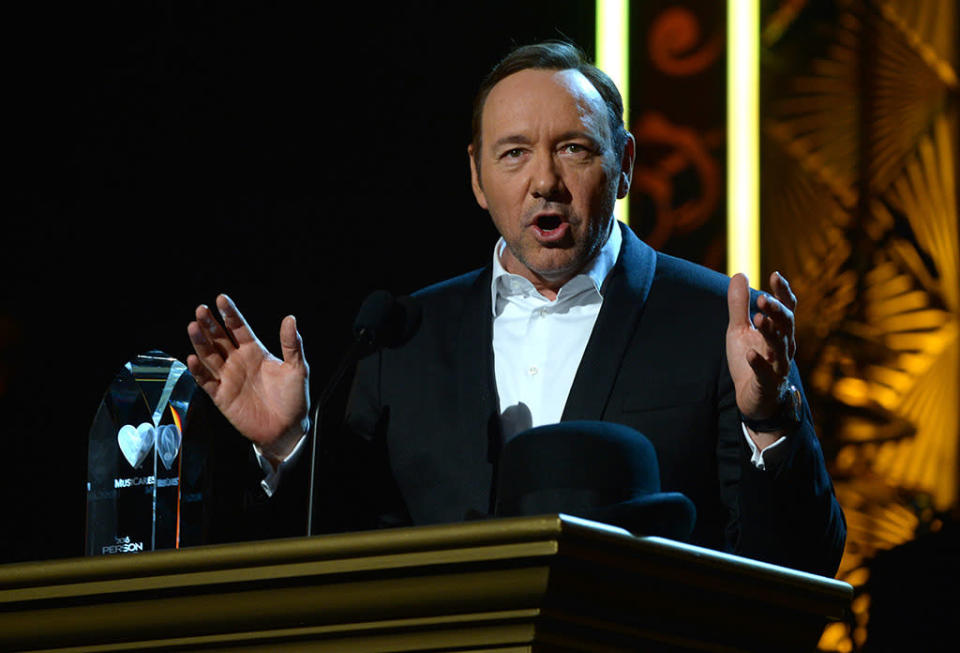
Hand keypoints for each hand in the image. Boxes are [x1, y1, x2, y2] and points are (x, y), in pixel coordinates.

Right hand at [186, 294, 309, 464]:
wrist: (288, 429)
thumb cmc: (294, 398)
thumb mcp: (297, 368)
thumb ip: (291, 344)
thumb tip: (290, 319)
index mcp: (255, 351)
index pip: (238, 328)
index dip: (230, 314)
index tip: (221, 299)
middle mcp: (238, 361)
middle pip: (219, 338)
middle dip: (210, 324)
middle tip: (201, 310)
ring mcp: (228, 378)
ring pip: (209, 356)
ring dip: (200, 342)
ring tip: (193, 327)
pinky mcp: (221, 396)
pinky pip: (206, 381)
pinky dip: (198, 370)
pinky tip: (193, 358)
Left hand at [726, 271, 796, 445]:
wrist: (753, 397)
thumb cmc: (750, 358)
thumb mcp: (739, 329)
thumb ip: (739, 305)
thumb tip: (739, 274)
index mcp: (779, 331)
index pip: (787, 308)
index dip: (783, 292)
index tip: (775, 275)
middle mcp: (784, 346)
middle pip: (787, 325)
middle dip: (777, 311)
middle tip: (763, 299)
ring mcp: (778, 366)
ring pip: (780, 347)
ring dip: (770, 333)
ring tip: (759, 319)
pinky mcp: (767, 384)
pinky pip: (765, 373)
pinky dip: (759, 363)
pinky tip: (750, 354)